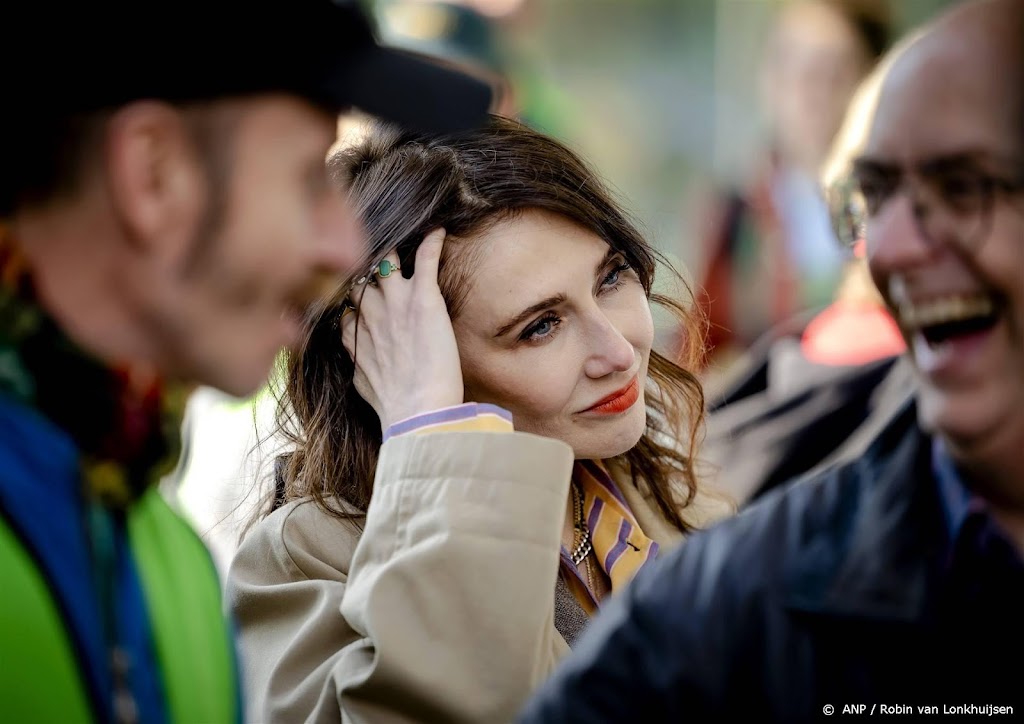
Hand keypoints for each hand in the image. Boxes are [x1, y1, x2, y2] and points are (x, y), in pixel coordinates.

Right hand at [340, 229, 463, 431]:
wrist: (417, 412)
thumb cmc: (394, 407)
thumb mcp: (362, 384)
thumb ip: (357, 364)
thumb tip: (356, 362)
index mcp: (357, 333)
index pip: (349, 302)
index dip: (356, 297)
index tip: (364, 293)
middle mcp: (370, 313)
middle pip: (363, 277)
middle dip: (368, 268)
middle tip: (381, 257)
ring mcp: (396, 303)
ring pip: (387, 261)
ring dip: (394, 250)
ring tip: (404, 236)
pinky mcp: (422, 300)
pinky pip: (424, 260)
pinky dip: (431, 243)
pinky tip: (438, 230)